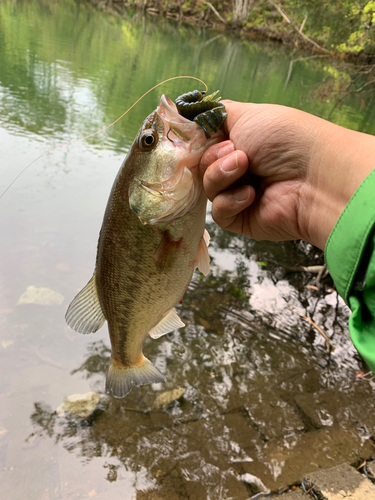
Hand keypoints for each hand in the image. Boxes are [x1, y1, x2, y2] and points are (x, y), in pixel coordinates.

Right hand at [200, 100, 374, 249]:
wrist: (312, 176)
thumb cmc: (285, 139)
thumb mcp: (247, 114)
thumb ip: (215, 115)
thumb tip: (191, 116)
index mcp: (240, 142)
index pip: (204, 143)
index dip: (197, 141)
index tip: (196, 136)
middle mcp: (237, 167)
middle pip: (200, 165)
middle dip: (214, 156)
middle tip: (237, 152)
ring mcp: (238, 194)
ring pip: (206, 187)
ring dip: (221, 174)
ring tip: (245, 167)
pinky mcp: (240, 219)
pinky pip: (218, 211)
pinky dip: (231, 200)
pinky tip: (252, 194)